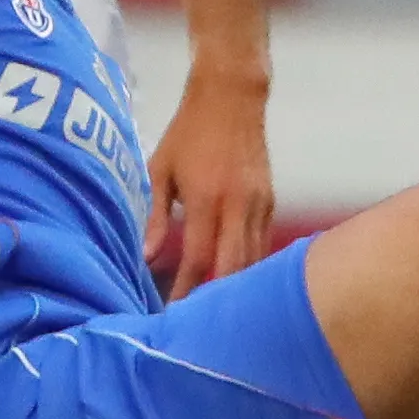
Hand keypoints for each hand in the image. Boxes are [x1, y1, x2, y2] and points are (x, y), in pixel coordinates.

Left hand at [143, 79, 275, 297]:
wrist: (232, 97)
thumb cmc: (189, 132)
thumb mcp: (160, 170)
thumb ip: (154, 216)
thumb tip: (147, 257)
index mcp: (208, 199)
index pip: (200, 258)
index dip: (188, 290)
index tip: (175, 312)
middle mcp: (239, 206)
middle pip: (233, 268)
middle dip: (217, 298)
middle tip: (199, 322)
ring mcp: (260, 205)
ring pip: (253, 261)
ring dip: (236, 287)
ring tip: (217, 310)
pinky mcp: (271, 202)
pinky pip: (261, 244)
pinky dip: (249, 267)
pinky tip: (236, 281)